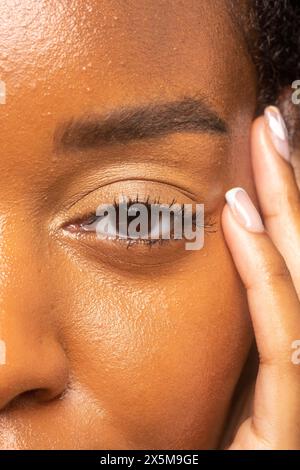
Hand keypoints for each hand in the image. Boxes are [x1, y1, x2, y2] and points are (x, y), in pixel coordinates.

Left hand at [221, 106, 299, 449]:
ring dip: (284, 208)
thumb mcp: (228, 386)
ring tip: (268, 146)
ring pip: (299, 277)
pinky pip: (281, 327)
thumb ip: (237, 335)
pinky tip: (243, 214)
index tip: (263, 154)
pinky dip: (266, 268)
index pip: (288, 262)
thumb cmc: (212, 447)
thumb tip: (222, 261)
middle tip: (273, 125)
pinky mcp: (293, 414)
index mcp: (286, 349)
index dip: (282, 204)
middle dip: (291, 185)